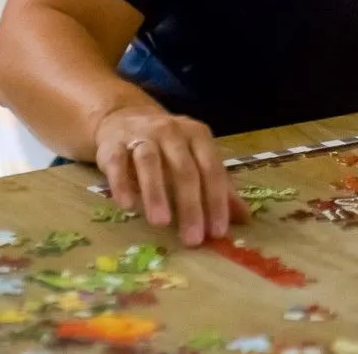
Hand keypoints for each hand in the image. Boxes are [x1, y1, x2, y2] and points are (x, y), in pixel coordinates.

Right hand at [94, 103, 247, 246]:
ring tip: (161, 223)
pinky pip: (117, 162)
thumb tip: (244, 218)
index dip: (216, 201)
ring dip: (156, 193)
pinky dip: (122, 183)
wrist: (125, 119)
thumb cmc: (169, 148)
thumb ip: (217, 187)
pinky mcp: (113, 144)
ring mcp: (141, 136)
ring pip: (150, 162)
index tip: (217, 232)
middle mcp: (171, 131)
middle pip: (183, 169)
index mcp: (197, 135)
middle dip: (189, 205)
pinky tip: (127, 205)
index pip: (211, 169)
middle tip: (192, 238)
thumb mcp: (196, 160)